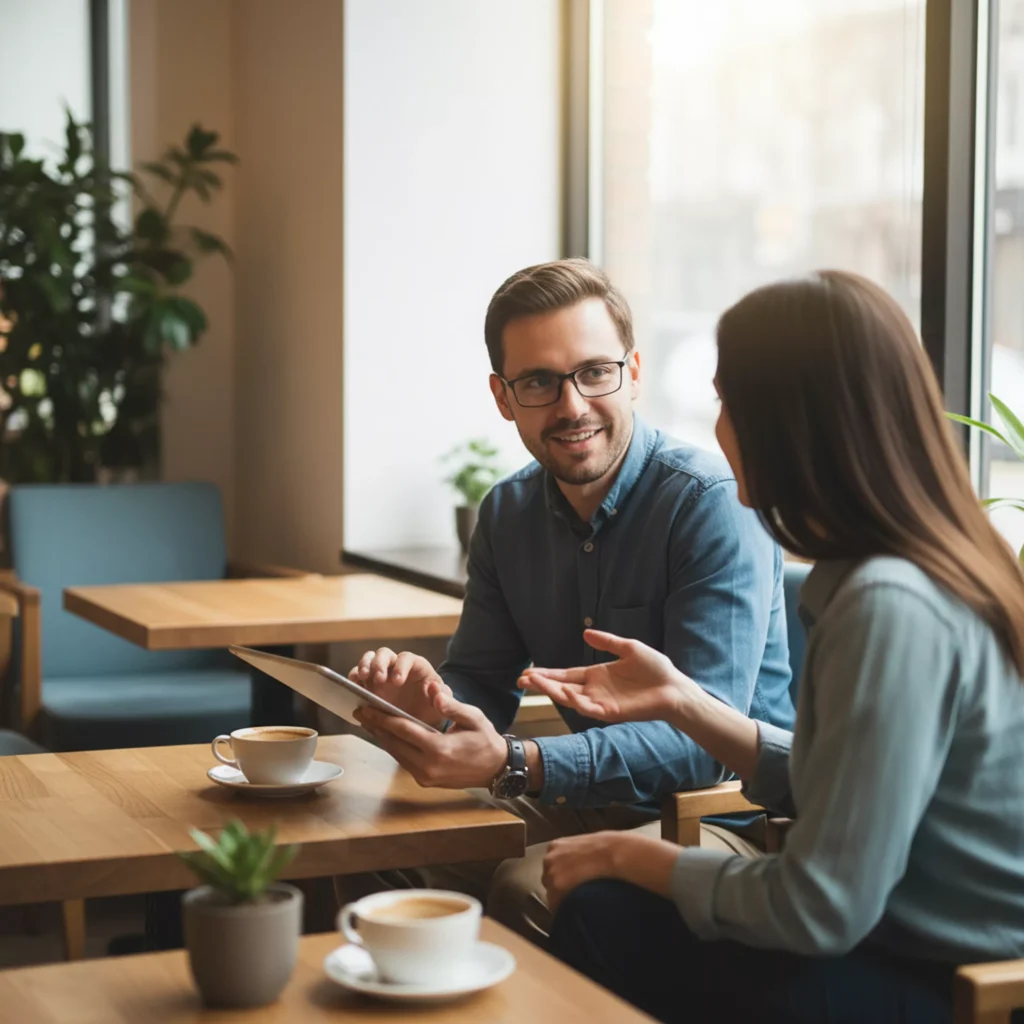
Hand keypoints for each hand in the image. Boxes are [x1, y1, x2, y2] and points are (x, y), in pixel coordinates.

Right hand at [349, 647, 449, 728]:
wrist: (420, 722)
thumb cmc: (433, 709)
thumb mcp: (443, 704)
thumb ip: (443, 696)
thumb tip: (435, 689)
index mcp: (416, 667)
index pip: (406, 658)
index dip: (401, 667)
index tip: (398, 682)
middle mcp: (396, 666)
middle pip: (384, 654)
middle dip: (379, 664)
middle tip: (378, 679)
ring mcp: (380, 674)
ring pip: (368, 659)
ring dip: (363, 666)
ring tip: (361, 679)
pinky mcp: (368, 685)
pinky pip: (357, 676)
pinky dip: (353, 680)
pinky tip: (352, 689)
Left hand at [354, 690, 507, 789]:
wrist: (496, 769)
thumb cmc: (486, 740)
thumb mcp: (473, 717)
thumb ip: (451, 705)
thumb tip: (433, 690)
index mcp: (439, 749)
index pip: (403, 730)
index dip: (382, 718)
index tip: (366, 707)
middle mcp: (429, 767)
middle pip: (393, 744)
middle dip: (375, 727)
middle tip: (359, 711)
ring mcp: (426, 777)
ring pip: (396, 753)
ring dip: (382, 737)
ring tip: (369, 721)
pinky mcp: (425, 781)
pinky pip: (403, 761)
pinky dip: (393, 746)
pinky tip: (386, 735)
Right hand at [519, 629, 697, 723]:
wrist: (674, 688)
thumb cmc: (655, 669)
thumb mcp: (629, 648)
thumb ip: (607, 642)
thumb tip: (585, 633)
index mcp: (596, 675)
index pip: (566, 675)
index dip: (548, 674)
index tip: (529, 671)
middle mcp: (594, 690)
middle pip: (562, 687)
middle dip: (542, 684)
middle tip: (522, 678)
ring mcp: (601, 702)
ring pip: (570, 698)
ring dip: (552, 691)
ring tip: (535, 683)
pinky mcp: (611, 712)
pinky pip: (589, 708)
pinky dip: (576, 702)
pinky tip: (563, 694)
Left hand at [542, 830, 678, 912]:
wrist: (615, 854)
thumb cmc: (607, 848)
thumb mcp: (585, 845)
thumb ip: (575, 855)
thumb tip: (577, 867)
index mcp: (555, 846)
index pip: (551, 867)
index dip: (562, 877)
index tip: (572, 883)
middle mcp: (549, 859)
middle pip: (549, 881)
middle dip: (560, 888)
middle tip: (577, 894)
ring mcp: (551, 874)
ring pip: (551, 895)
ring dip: (563, 900)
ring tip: (580, 903)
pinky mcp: (557, 889)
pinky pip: (556, 906)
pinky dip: (565, 910)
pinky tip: (578, 909)